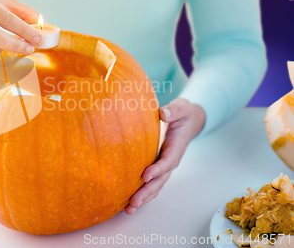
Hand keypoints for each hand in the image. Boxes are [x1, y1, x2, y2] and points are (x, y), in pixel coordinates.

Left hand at [124, 98, 205, 213]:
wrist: (188, 121)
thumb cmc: (182, 113)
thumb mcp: (181, 107)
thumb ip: (174, 110)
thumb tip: (163, 114)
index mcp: (176, 147)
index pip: (167, 161)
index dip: (157, 169)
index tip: (145, 176)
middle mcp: (171, 160)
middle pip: (160, 180)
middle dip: (147, 192)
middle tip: (133, 202)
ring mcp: (165, 166)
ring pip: (156, 186)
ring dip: (143, 198)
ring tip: (129, 209)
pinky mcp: (159, 167)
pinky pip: (152, 183)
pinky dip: (142, 194)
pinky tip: (129, 203)